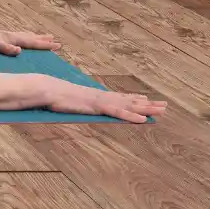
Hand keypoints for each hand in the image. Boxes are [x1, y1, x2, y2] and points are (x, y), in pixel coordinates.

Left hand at [0, 23, 56, 55]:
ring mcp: (1, 35)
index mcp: (8, 38)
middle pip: (28, 37)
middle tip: (56, 41)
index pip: (29, 41)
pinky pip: (14, 38)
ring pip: (22, 36)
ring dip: (33, 38)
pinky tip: (19, 43)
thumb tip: (20, 50)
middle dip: (42, 40)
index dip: (43, 44)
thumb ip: (3, 47)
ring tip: (42, 37)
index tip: (57, 45)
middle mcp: (7, 35)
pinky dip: (22, 39)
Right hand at [42, 76, 166, 123]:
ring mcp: (101, 100)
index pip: (119, 97)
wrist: (45, 88)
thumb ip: (72, 101)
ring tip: (162, 111)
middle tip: (164, 105)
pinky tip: (143, 120)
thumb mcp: (66, 100)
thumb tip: (70, 103)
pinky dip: (131, 115)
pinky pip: (118, 112)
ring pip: (128, 105)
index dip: (134, 98)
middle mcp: (102, 96)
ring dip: (146, 109)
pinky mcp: (98, 106)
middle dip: (147, 103)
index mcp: (95, 95)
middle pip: (129, 100)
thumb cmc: (52, 94)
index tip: (147, 99)